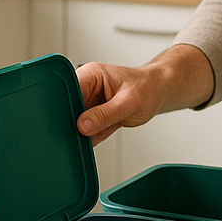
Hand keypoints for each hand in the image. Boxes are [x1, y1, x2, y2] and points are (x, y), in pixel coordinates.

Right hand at [74, 44, 215, 145]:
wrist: (158, 92)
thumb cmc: (148, 88)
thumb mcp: (129, 102)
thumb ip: (105, 114)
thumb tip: (82, 125)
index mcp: (92, 75)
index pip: (69, 89)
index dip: (63, 107)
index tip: (65, 123)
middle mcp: (86, 88)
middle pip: (67, 108)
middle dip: (69, 124)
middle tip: (73, 137)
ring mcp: (88, 104)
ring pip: (73, 122)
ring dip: (77, 135)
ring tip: (86, 141)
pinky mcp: (93, 117)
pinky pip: (84, 132)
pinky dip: (87, 140)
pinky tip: (90, 145)